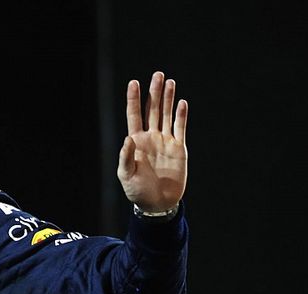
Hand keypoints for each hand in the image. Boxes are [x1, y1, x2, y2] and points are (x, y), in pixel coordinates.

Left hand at [117, 71, 188, 212]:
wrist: (157, 204)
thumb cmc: (137, 191)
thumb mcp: (126, 176)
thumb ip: (126, 157)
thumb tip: (128, 138)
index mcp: (136, 141)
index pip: (134, 115)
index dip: (134, 99)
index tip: (134, 83)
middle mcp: (151, 137)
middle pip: (152, 110)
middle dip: (154, 92)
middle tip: (157, 74)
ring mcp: (165, 141)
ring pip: (166, 115)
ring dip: (168, 98)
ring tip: (169, 82)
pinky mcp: (178, 149)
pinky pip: (180, 128)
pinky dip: (181, 116)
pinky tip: (181, 103)